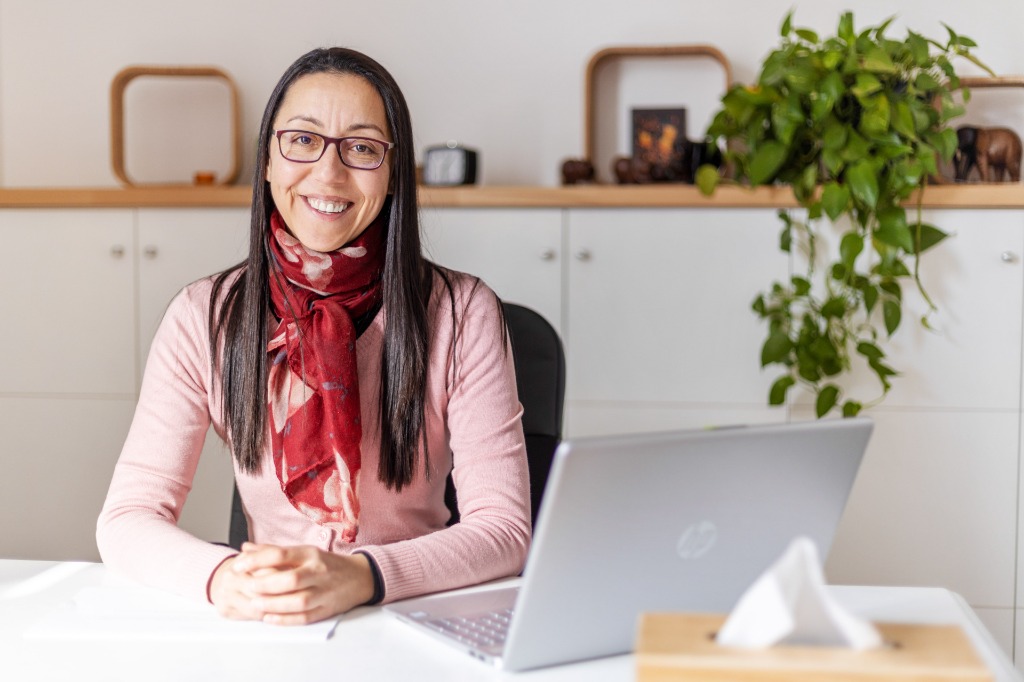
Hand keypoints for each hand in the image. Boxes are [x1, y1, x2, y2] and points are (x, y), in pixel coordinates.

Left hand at [208, 543, 375, 624]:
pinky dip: (286, 620)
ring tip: (255, 605)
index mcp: (310, 553)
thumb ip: (273, 551)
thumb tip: (245, 549)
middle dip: (266, 585)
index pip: (281, 554)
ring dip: (274, 604)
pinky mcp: (328, 609)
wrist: (360, 577)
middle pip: (291, 579)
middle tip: (247, 587)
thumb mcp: (303, 552)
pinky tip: (270, 618)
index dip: (256, 560)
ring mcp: (325, 591)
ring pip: (299, 601)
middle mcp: (319, 571)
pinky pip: (306, 616)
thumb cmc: (326, 564)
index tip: (238, 566)